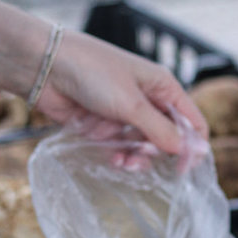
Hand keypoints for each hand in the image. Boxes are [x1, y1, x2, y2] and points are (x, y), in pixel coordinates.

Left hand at [0, 0, 208, 156]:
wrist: (45, 67)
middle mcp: (147, 100)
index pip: (192, 121)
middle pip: (167, 139)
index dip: (192, 147)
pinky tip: (113, 160)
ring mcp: (125, 114)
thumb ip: (162, 130)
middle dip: (158, 154)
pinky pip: (120, 149)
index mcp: (162, 87)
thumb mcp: (132, 104)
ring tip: (123, 163)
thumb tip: (193, 151)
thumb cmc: (92, 73)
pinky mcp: (104, 125)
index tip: (184, 170)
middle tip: (141, 158)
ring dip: (136, 159)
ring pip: (143, 147)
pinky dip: (119, 157)